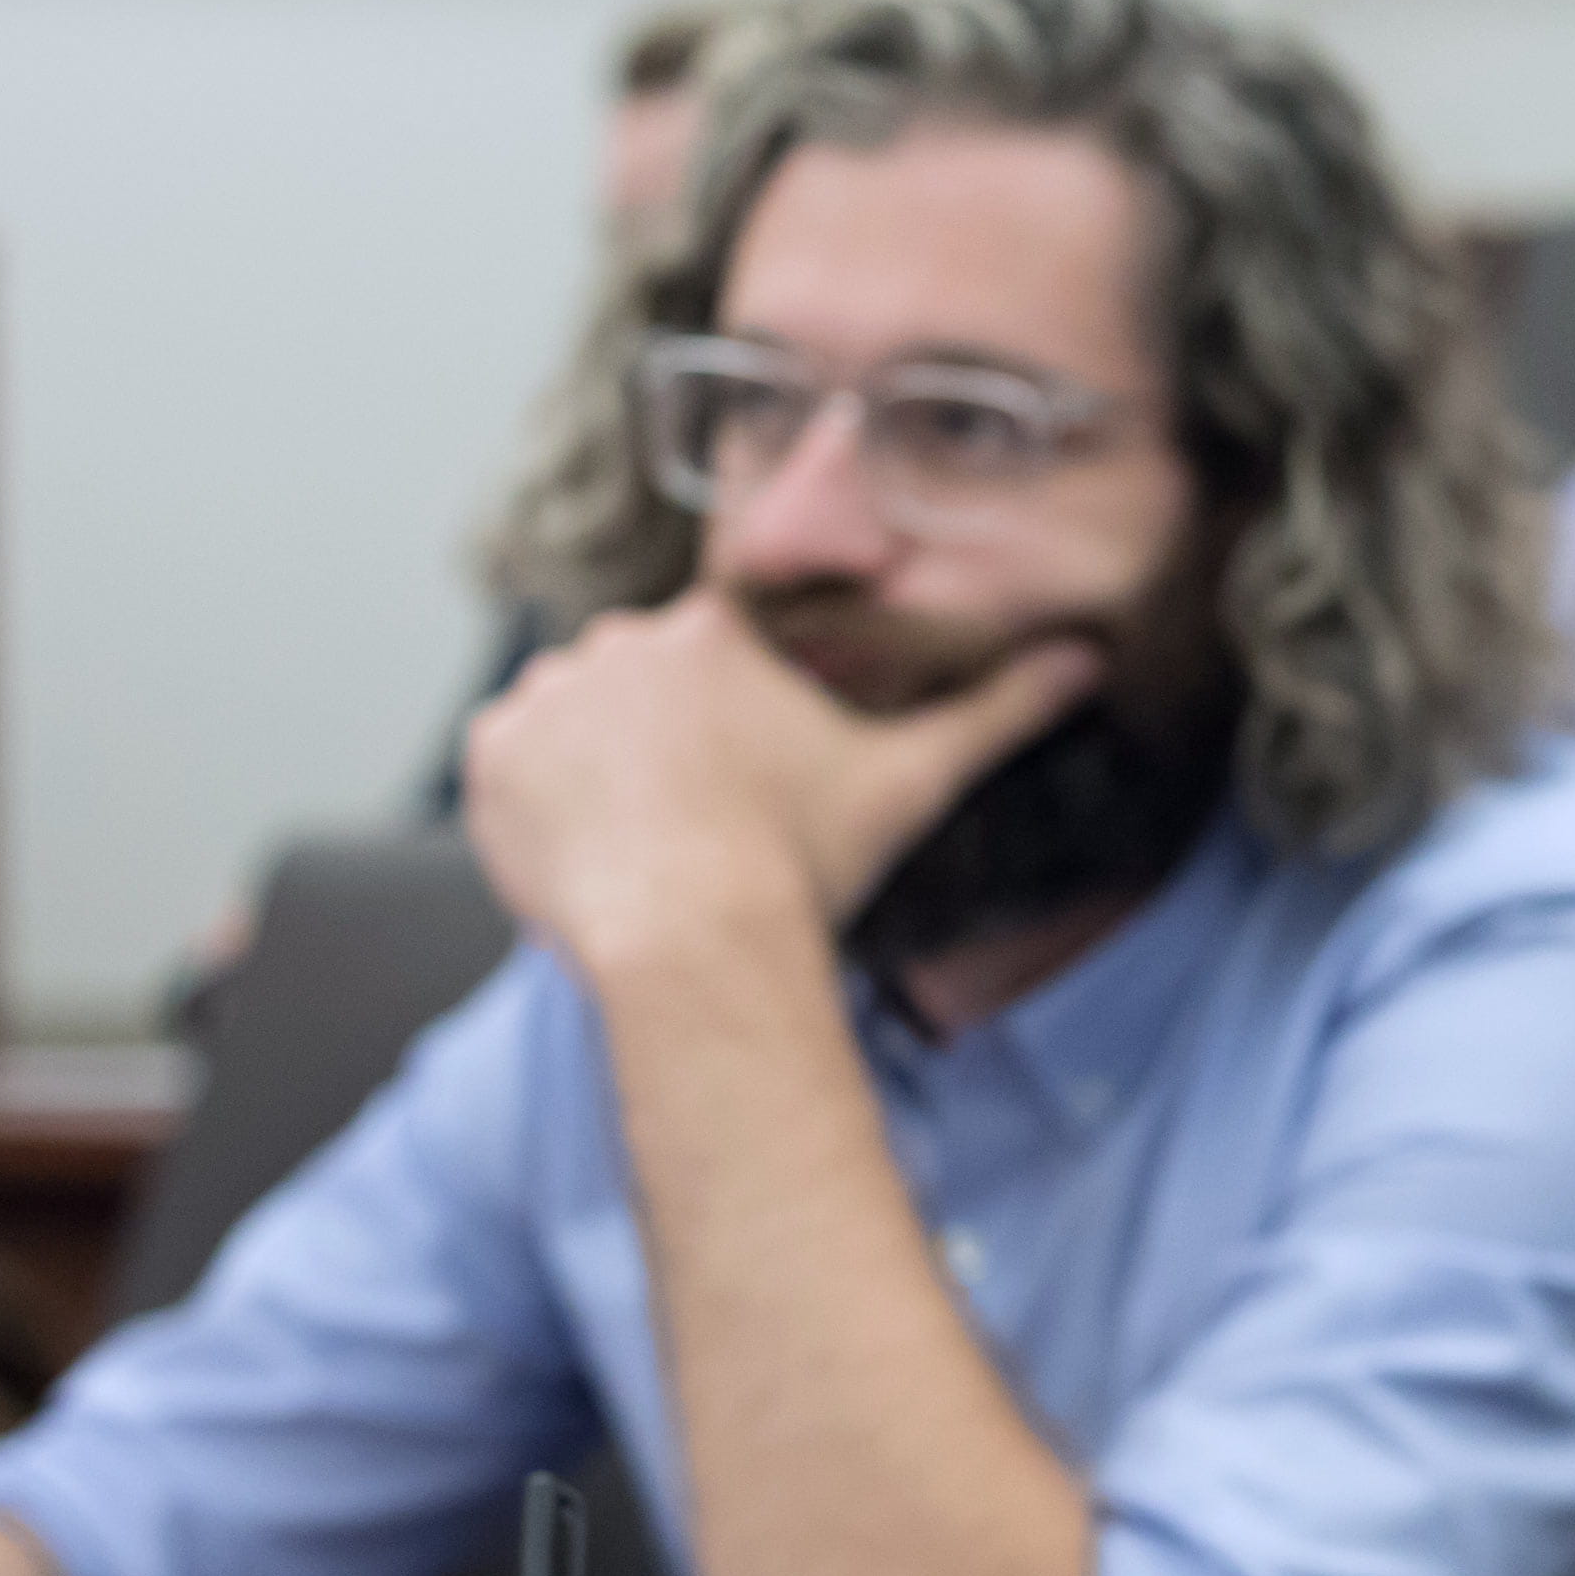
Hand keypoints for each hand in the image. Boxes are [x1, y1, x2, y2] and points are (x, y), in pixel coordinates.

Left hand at [459, 584, 1099, 969]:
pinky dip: (535, 805)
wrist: (693, 942)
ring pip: (571, 724)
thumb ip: (997, 713)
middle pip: (636, 690)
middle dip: (659, 751)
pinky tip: (589, 852)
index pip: (711, 664)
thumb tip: (1085, 662)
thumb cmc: (802, 863)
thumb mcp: (911, 781)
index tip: (742, 796)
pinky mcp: (489, 754)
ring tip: (642, 849)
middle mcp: (617, 642)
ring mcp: (546, 696)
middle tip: (695, 834)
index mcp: (713, 633)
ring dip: (594, 773)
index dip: (728, 736)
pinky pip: (507, 766)